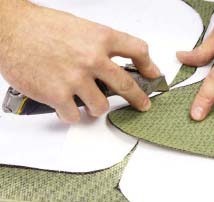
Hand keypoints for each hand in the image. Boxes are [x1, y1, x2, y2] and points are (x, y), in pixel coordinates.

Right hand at [0, 0, 159, 122]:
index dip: (149, 65)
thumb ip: (98, 45)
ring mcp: (76, 79)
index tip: (152, 74)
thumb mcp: (79, 28)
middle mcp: (93, 59)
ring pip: (101, 107)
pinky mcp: (58, 95)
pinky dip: (72, 115)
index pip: (137, 50)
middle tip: (142, 104)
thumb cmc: (42, 26)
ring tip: (89, 104)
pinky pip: (75, 116)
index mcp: (101, 38)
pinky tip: (67, 108)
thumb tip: (111, 62)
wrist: (10, 29)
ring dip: (97, 108)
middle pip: (127, 85)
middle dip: (138, 98)